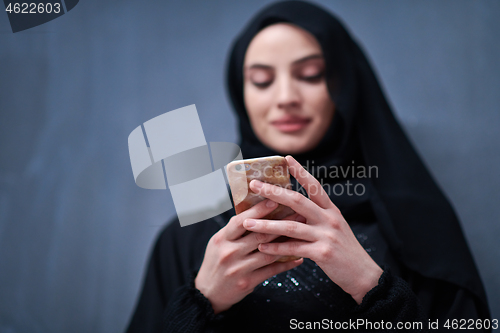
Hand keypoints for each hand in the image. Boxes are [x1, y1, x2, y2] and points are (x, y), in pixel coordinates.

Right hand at [195, 199, 303, 313]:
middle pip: (259, 235)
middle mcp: (229, 252)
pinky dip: (286, 263)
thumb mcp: (219, 242)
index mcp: (221, 238)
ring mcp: (238, 268)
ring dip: (287, 243)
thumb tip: (256, 212)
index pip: (241, 221)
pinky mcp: (247, 282)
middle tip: (298, 213)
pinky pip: (271, 270)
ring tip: (302, 234)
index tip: (274, 200)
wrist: (207, 293)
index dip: (258, 210)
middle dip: (281, 223)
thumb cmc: (215, 263)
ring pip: (268, 252)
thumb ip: (235, 230)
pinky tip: (297, 258)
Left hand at [243, 155, 382, 303]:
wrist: (363, 274)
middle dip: (273, 192)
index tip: (286, 159)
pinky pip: (294, 248)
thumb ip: (316, 217)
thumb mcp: (334, 228)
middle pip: (297, 201)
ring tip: (247, 223)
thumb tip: (291, 210)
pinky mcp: (322, 253)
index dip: (300, 172)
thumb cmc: (344, 251)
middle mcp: (329, 219)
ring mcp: (326, 235)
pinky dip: (276, 249)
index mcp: (331, 210)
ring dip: (266, 225)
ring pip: (290, 226)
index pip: (315, 186)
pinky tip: (262, 247)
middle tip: (254, 185)